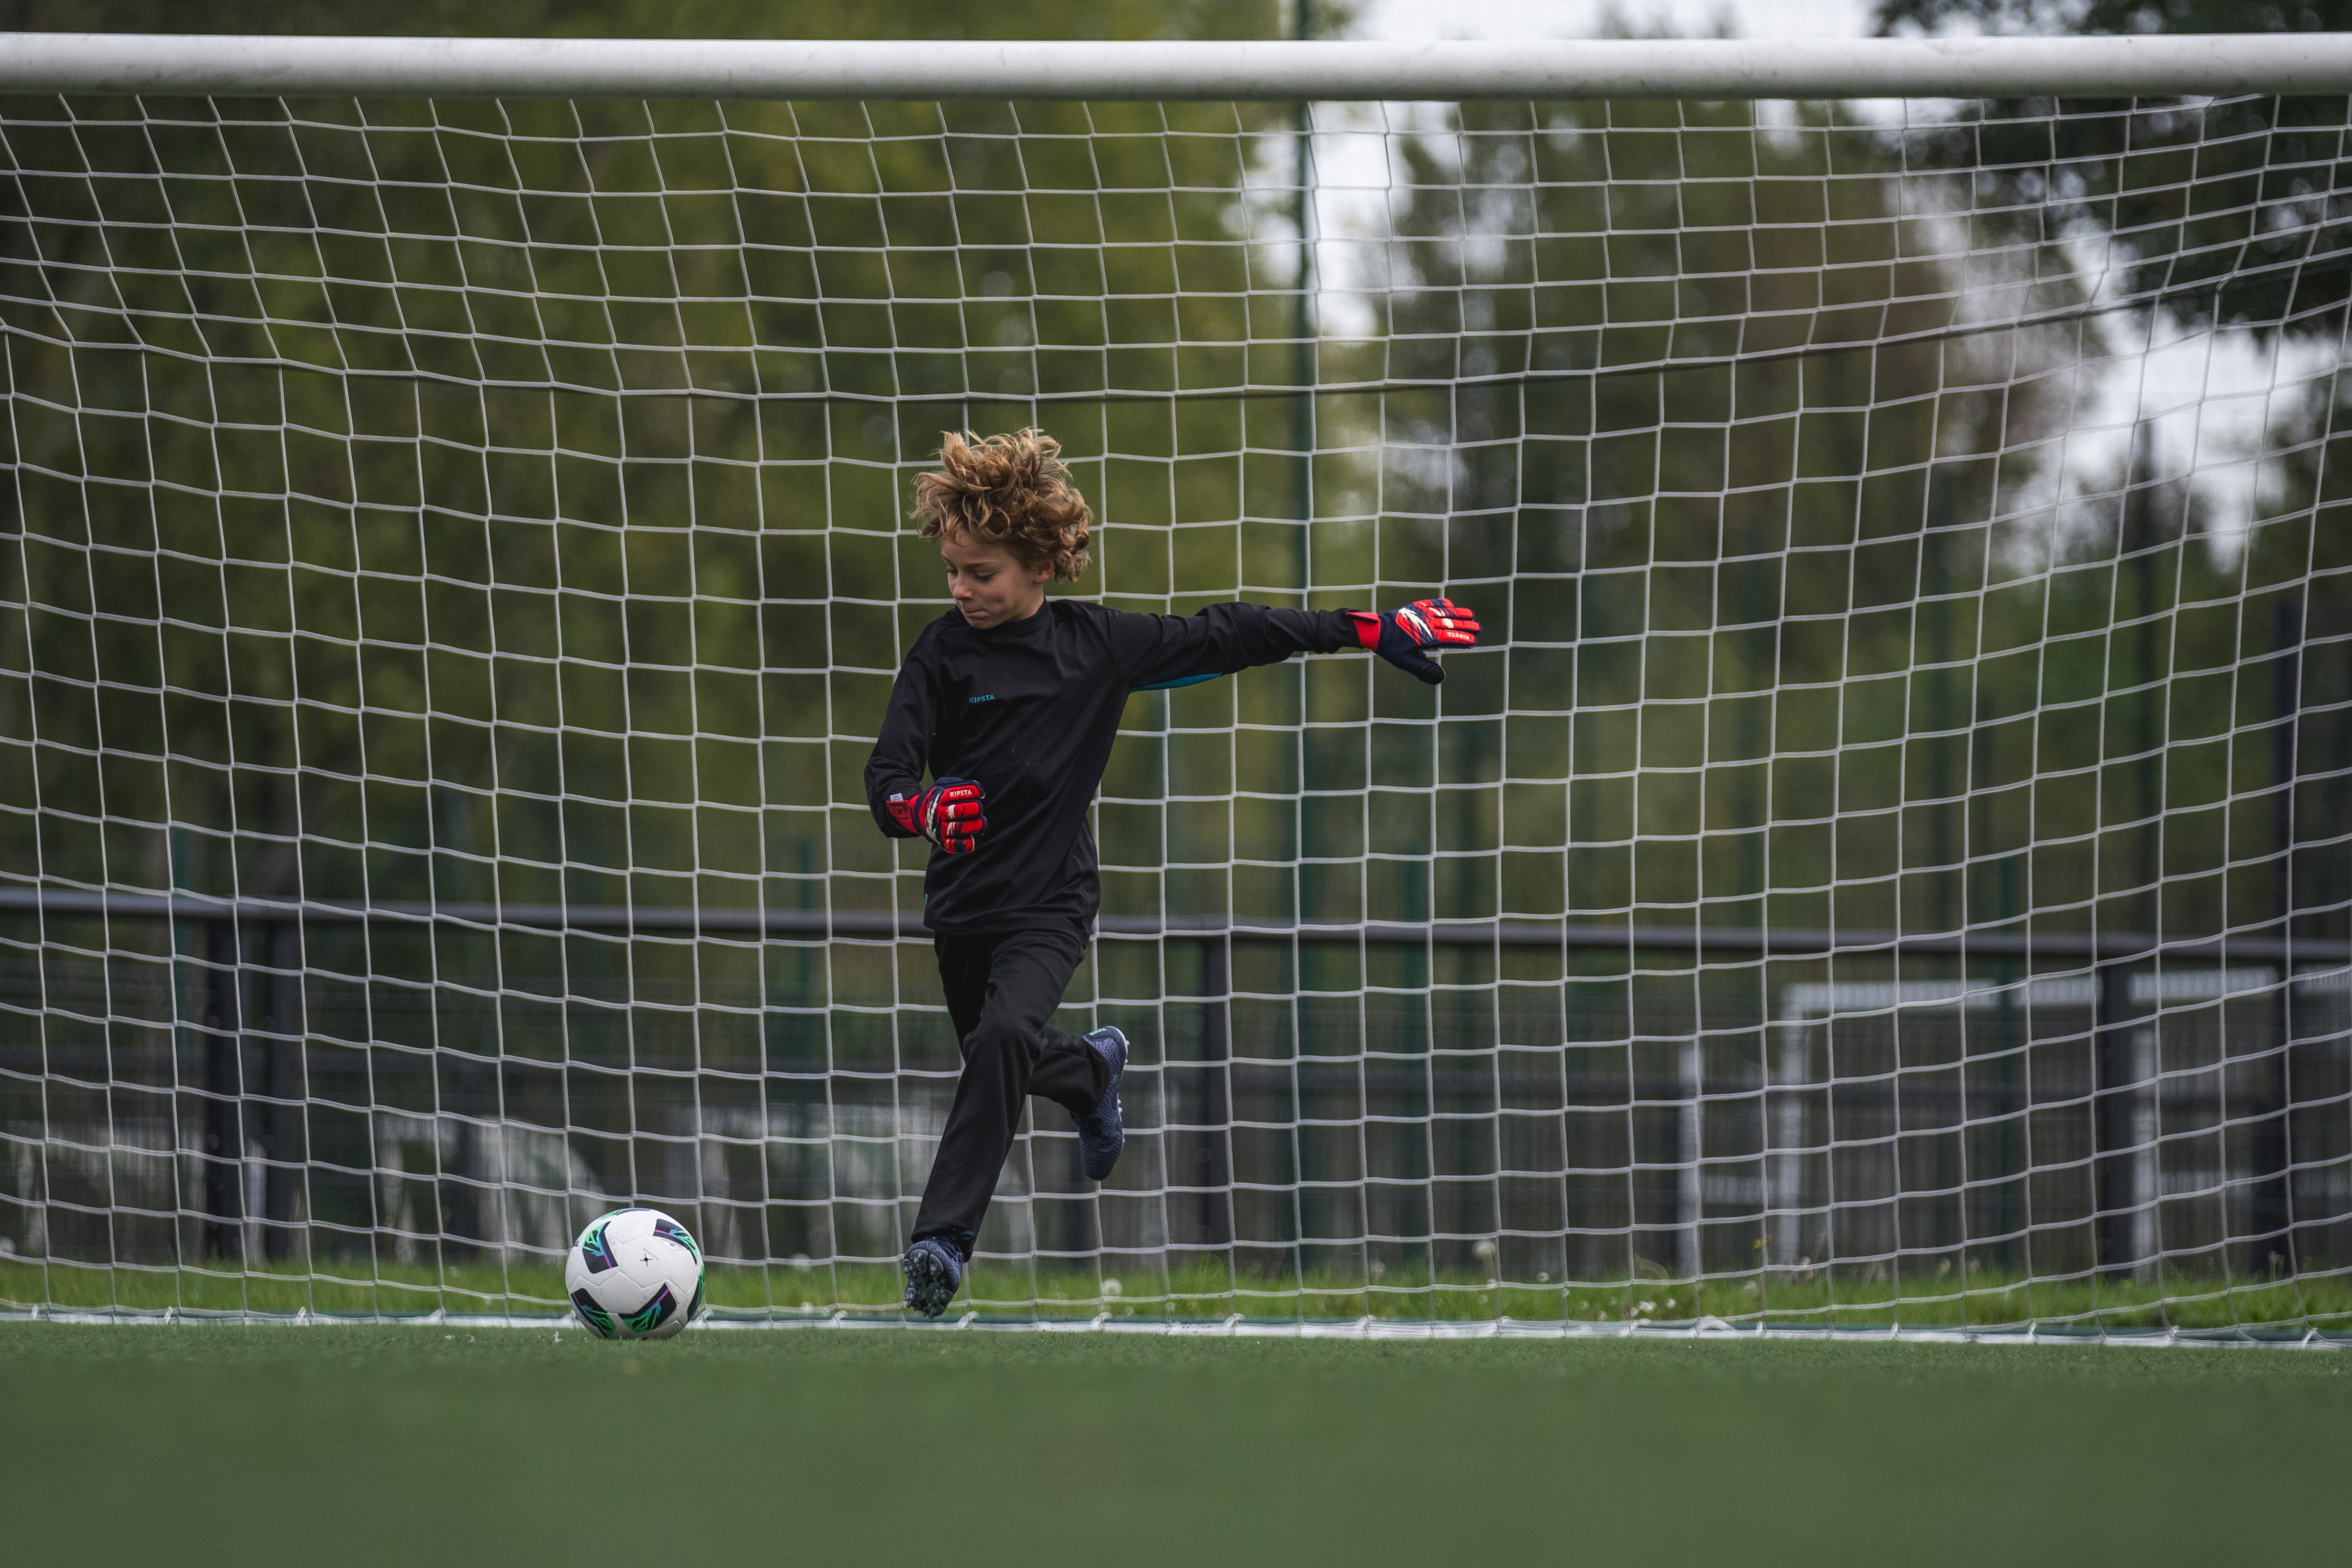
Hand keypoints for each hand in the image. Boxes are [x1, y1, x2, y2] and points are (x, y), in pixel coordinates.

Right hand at [885, 776, 985, 853]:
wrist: (918, 815)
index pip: (956, 793)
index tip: (979, 793)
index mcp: (939, 797)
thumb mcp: (944, 785)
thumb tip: (979, 790)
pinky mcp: (942, 841)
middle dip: (974, 808)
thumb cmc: (938, 799)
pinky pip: (954, 845)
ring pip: (959, 828)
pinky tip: (972, 839)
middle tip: (978, 808)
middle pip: (959, 811)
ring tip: (981, 822)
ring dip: (974, 826)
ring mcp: (940, 828)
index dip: (972, 791)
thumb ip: (960, 785)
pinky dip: (965, 844)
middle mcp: (939, 812)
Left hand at [1349, 598, 1479, 684]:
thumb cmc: (1391, 649)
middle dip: (1465, 627)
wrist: (1376, 630)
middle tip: (1479, 628)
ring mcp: (1421, 613)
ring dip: (1458, 613)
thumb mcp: (1406, 662)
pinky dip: (1441, 603)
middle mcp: (1425, 624)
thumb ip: (1424, 669)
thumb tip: (1442, 676)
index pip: (1448, 638)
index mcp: (1425, 638)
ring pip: (1444, 612)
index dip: (1462, 639)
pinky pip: (1431, 603)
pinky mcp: (1415, 607)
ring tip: (1471, 614)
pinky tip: (1449, 603)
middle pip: (1450, 624)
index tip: (1474, 641)